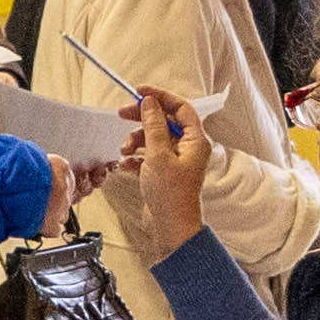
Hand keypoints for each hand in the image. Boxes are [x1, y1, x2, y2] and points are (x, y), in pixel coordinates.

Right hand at [122, 89, 208, 267]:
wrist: (171, 227)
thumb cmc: (171, 195)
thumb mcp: (158, 155)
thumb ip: (153, 125)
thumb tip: (150, 104)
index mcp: (195, 140)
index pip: (180, 107)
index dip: (160, 97)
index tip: (140, 93)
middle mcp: (189, 148)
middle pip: (165, 121)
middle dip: (143, 118)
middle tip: (123, 114)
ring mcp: (177, 160)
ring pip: (154, 138)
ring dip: (136, 140)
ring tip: (125, 151)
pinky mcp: (165, 172)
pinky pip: (148, 155)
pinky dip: (136, 157)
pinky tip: (126, 165)